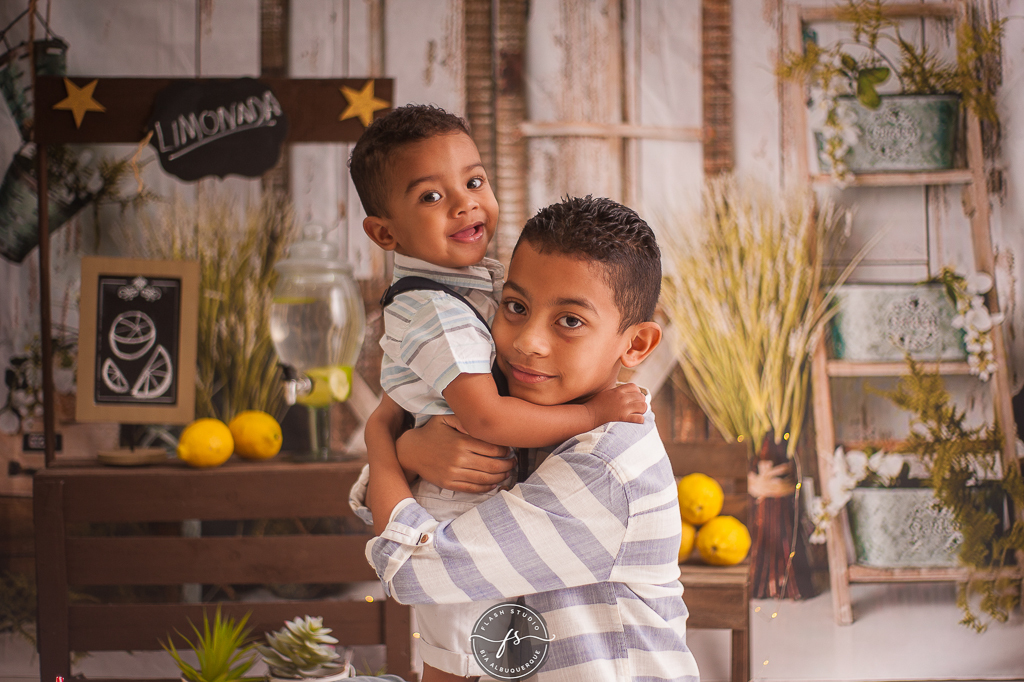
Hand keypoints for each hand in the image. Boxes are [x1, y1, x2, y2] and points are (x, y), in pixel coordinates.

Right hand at [396, 414, 514, 492]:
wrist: (411, 451)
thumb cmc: (431, 432)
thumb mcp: (445, 418)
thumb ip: (464, 420)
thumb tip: (482, 425)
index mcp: (461, 442)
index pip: (492, 449)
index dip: (505, 450)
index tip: (509, 449)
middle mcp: (459, 459)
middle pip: (492, 465)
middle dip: (507, 465)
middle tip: (513, 462)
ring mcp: (454, 473)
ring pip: (485, 478)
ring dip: (500, 477)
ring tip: (507, 473)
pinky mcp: (449, 484)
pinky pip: (472, 489)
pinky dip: (486, 487)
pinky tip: (494, 483)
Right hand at [584, 383, 645, 425]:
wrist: (588, 415)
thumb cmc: (595, 405)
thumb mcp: (606, 393)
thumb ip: (616, 391)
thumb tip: (624, 391)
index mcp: (617, 391)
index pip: (635, 387)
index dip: (637, 392)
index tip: (634, 398)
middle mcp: (622, 398)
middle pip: (641, 396)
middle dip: (640, 402)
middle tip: (636, 407)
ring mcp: (623, 408)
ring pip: (643, 406)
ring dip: (642, 410)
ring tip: (637, 413)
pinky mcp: (623, 419)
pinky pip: (640, 418)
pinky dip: (640, 419)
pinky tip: (635, 420)